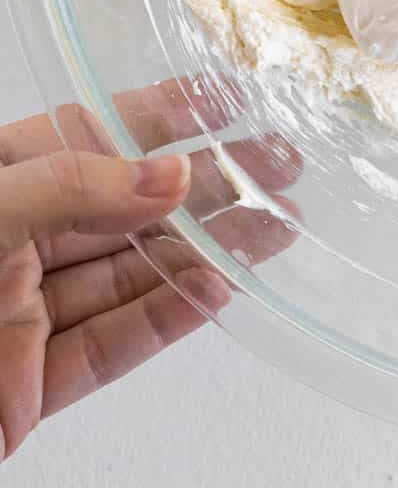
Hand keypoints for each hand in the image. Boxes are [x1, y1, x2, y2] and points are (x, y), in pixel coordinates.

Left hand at [0, 80, 297, 463]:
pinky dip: (165, 321)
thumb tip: (168, 173)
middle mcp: (11, 241)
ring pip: (129, 277)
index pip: (90, 134)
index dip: (160, 115)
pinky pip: (108, 348)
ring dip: (205, 252)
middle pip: (124, 207)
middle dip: (207, 187)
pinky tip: (215, 290)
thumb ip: (69, 186)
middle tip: (280, 170)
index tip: (229, 99)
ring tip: (276, 230)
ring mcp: (18, 315)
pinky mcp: (23, 388)